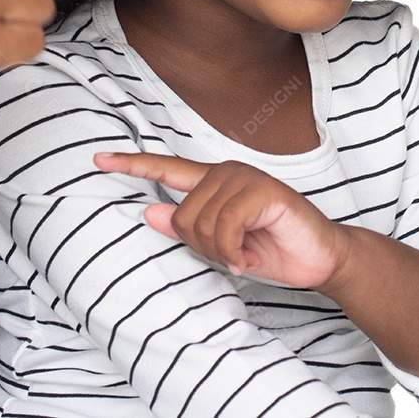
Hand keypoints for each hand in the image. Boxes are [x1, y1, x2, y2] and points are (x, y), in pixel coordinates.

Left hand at [93, 152, 352, 288]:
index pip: (168, 170)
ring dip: (222, 251)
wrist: (319, 259)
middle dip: (203, 246)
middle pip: (182, 214)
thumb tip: (148, 213)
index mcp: (215, 183)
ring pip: (202, 222)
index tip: (99, 159)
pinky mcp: (264, 190)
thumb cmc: (272, 250)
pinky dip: (234, 250)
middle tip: (232, 256)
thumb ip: (188, 229)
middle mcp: (227, 173)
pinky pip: (226, 225)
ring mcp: (247, 177)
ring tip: (244, 255)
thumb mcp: (222, 245)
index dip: (133, 165)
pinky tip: (250, 255)